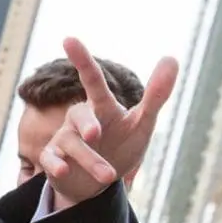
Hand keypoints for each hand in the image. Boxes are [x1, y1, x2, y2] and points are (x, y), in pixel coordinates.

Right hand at [37, 38, 176, 209]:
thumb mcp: (142, 123)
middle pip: (79, 113)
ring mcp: (65, 139)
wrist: (96, 182)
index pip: (92, 80)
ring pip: (72, 143)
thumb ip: (156, 95)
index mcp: (102, 106)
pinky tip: (64, 172)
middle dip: (87, 123)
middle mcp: (80, 119)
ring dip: (90, 160)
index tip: (68, 39)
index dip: (82, 59)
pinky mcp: (55, 160)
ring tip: (109, 177)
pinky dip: (55, 165)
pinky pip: (50, 159)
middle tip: (97, 134)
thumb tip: (171, 57)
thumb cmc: (121, 145)